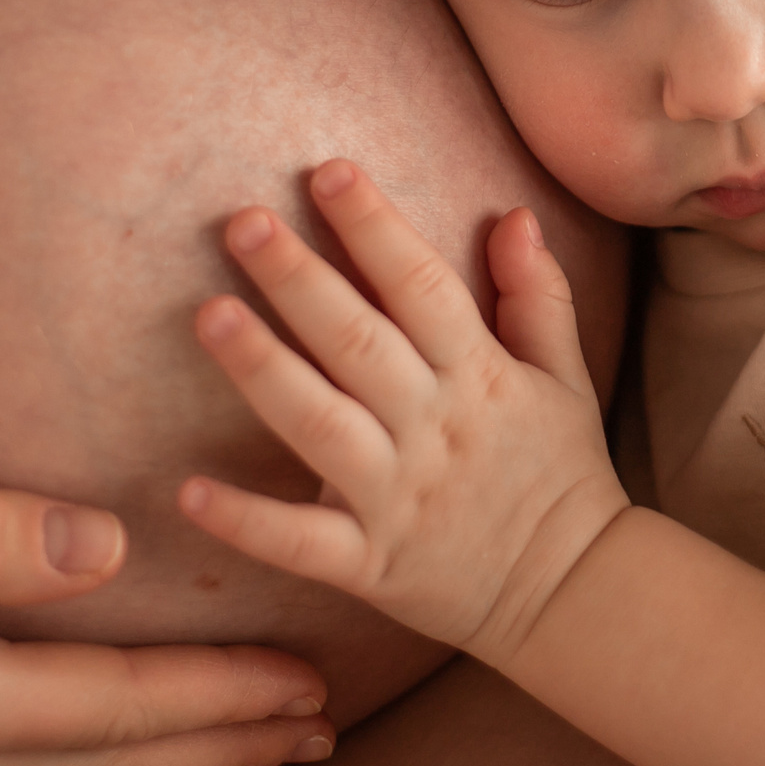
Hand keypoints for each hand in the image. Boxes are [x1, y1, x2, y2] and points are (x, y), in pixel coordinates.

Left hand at [178, 159, 628, 668]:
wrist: (576, 594)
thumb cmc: (561, 473)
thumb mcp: (565, 376)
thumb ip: (537, 295)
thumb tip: (512, 215)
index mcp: (479, 376)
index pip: (422, 286)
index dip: (375, 226)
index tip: (328, 171)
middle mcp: (433, 428)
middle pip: (357, 342)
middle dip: (299, 279)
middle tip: (241, 221)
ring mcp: (397, 498)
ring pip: (320, 426)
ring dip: (264, 370)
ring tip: (209, 315)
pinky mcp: (370, 564)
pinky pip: (301, 542)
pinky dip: (247, 521)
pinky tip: (188, 490)